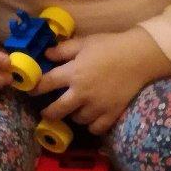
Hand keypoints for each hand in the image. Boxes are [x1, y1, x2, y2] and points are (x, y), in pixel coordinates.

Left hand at [35, 28, 170, 134]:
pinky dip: (91, 126)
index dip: (36, 88)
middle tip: (46, 112)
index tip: (31, 91)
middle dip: (48, 112)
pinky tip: (91, 119)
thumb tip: (46, 55)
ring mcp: (97, 106)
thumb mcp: (84, 42)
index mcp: (73, 73)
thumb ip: (63, 50)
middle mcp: (82, 92)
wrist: (139, 57)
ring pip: (77, 119)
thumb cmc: (110, 46)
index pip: (47, 83)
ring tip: (75, 110)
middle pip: (57, 110)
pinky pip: (96, 128)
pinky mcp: (111, 113)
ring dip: (73, 115)